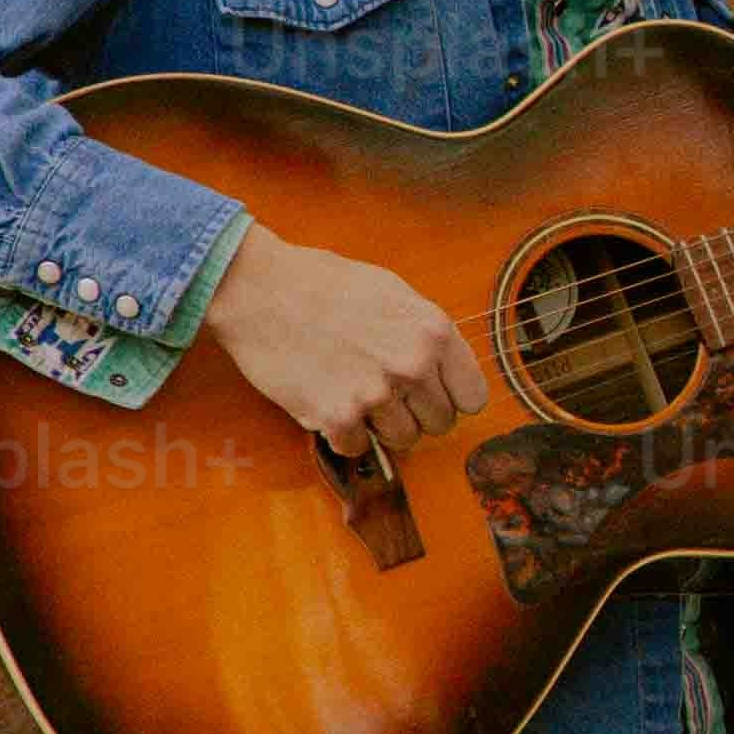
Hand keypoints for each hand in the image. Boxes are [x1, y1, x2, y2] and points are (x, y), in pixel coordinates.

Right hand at [206, 225, 476, 460]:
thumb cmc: (324, 285)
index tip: (431, 395)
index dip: (451, 398)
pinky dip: (343, 434)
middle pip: (440, 423)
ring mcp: (375, 393)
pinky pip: (358, 448)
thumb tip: (447, 371)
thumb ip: (425, 335)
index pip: (473, 398)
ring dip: (380, 425)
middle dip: (415, 413)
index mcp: (433, 332)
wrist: (260, 290)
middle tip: (385, 393)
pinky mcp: (336, 416)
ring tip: (356, 395)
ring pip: (404, 440)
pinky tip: (329, 403)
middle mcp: (412, 365)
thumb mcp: (394, 293)